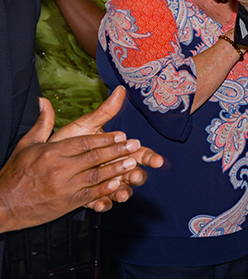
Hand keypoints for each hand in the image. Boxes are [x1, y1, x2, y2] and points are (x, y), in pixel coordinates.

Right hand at [0, 96, 155, 232]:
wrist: (2, 204)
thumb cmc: (15, 172)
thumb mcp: (27, 144)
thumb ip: (43, 123)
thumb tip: (44, 101)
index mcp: (52, 152)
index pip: (84, 142)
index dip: (105, 138)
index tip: (121, 134)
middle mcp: (59, 168)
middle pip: (93, 157)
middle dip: (116, 151)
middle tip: (135, 144)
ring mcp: (63, 187)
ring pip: (95, 176)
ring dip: (116, 169)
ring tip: (132, 163)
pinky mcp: (65, 203)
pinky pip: (89, 196)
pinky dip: (104, 191)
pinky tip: (118, 185)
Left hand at [51, 86, 163, 210]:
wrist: (43, 165)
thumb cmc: (67, 143)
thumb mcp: (86, 126)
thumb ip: (105, 111)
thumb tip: (120, 90)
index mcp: (117, 151)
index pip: (139, 154)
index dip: (150, 157)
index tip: (157, 161)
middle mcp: (115, 168)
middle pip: (134, 173)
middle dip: (137, 176)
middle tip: (135, 177)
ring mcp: (106, 183)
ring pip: (121, 190)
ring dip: (123, 192)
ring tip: (120, 194)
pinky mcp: (92, 197)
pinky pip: (102, 203)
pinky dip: (103, 204)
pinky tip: (100, 203)